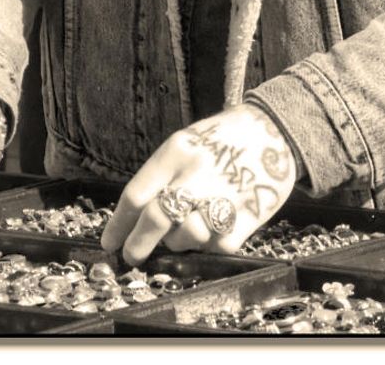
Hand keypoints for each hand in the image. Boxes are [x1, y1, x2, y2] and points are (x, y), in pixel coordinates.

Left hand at [101, 104, 300, 264]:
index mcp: (176, 151)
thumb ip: (161, 176)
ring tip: (185, 231)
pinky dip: (211, 246)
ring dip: (179, 243)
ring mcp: (224, 194)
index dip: (118, 225)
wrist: (275, 129)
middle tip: (132, 256)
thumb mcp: (184, 142)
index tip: (109, 243)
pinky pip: (219, 246)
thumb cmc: (221, 139)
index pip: (136, 194)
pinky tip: (213, 232)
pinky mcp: (249, 214)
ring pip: (186, 237)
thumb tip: (134, 219)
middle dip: (138, 244)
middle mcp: (197, 172)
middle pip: (156, 218)